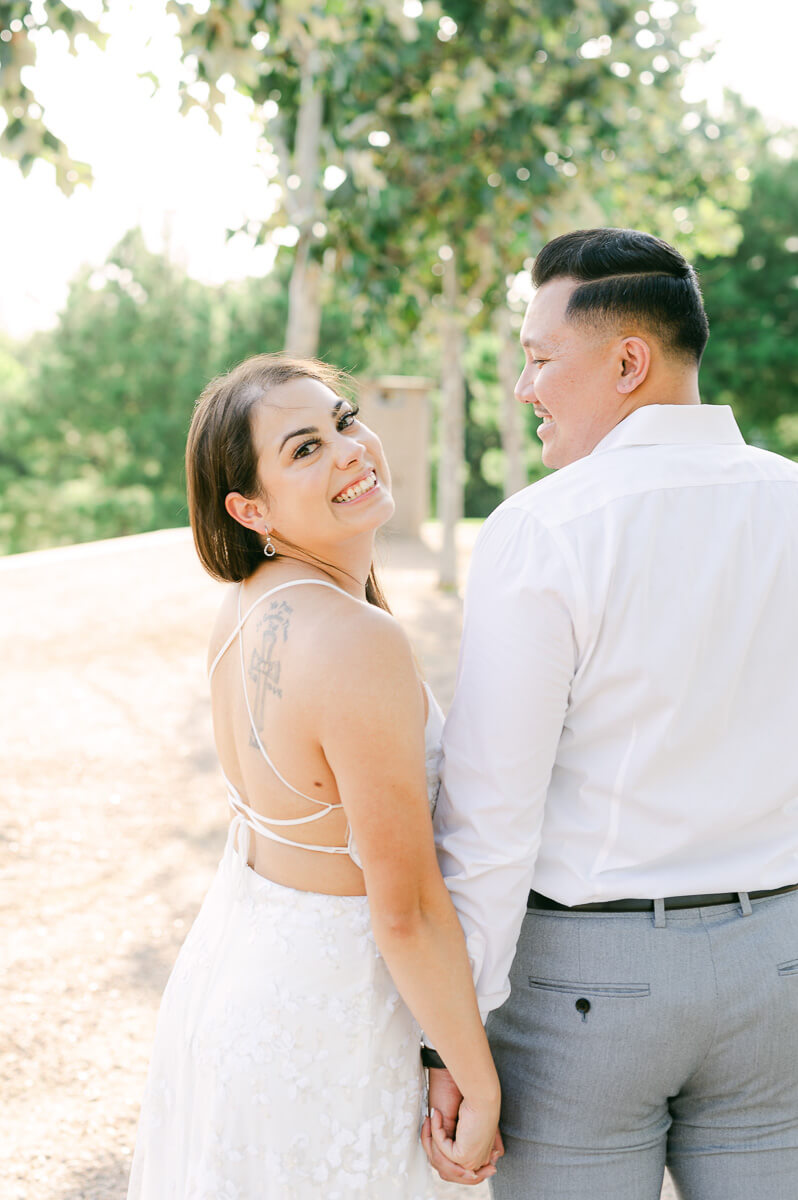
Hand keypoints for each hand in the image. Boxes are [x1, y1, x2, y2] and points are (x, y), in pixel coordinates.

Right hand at [421, 1068, 502, 1184]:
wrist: (483, 1096)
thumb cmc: (476, 1105)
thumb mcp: (463, 1127)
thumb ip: (452, 1138)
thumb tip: (435, 1148)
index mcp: (480, 1158)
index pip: (453, 1169)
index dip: (436, 1148)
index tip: (428, 1123)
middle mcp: (476, 1163)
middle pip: (443, 1169)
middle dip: (430, 1141)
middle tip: (427, 1119)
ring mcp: (470, 1162)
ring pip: (438, 1159)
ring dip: (431, 1135)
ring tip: (432, 1114)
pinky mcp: (463, 1157)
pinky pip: (440, 1148)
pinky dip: (436, 1129)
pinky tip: (437, 1113)